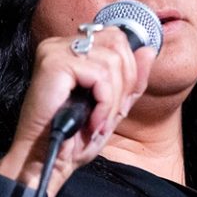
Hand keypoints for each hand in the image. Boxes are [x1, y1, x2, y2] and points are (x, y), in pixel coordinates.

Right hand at [4, 24, 154, 191]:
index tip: (116, 104)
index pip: (116, 38)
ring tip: (99, 121)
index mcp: (73, 48)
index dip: (127, 71)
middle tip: (109, 114)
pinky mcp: (55, 63)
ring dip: (113, 100)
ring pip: (112, 62)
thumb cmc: (73, 137)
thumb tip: (149, 51)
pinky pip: (100, 75)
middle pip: (117, 44)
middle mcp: (62, 44)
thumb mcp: (113, 104)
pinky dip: (104, 103)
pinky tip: (92, 121)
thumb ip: (131, 78)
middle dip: (124, 84)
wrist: (48, 158)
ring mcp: (56, 51)